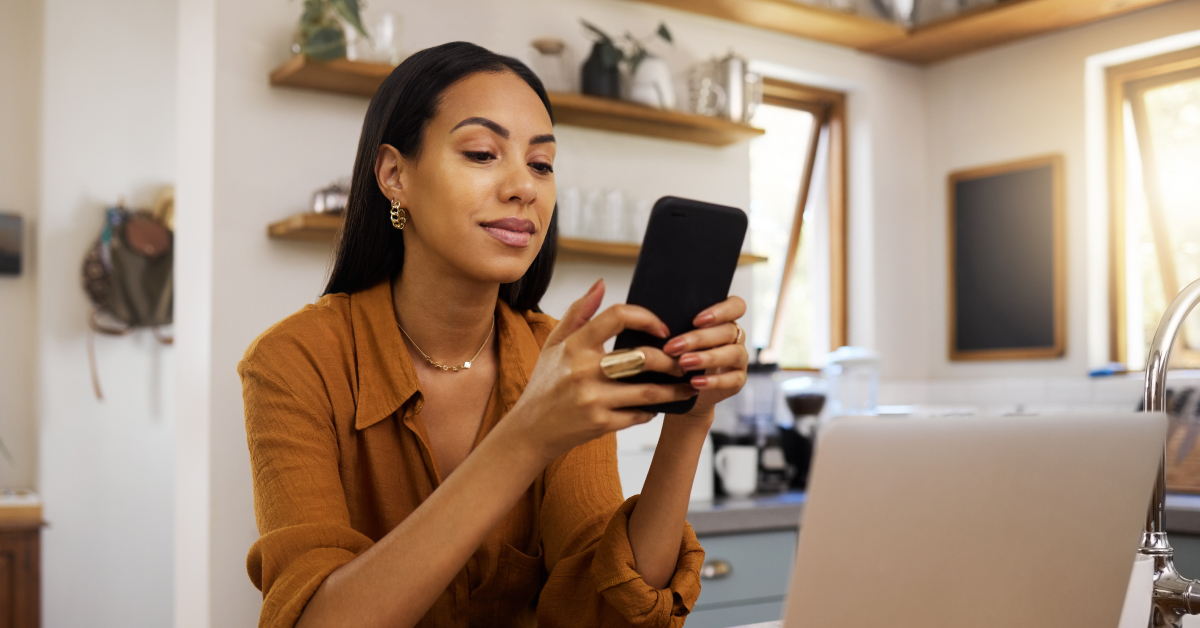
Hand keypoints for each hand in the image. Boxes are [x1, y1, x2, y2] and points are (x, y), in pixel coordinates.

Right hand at [506, 280, 696, 461]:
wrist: (530, 430)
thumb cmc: (545, 384)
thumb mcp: (554, 345)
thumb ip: (578, 313)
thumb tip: (601, 284)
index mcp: (574, 345)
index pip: (617, 317)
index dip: (646, 318)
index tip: (663, 330)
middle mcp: (584, 370)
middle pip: (642, 357)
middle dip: (670, 360)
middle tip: (683, 362)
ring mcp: (593, 399)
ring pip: (648, 391)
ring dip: (673, 389)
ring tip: (687, 387)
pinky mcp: (600, 424)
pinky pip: (638, 415)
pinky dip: (651, 411)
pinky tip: (656, 407)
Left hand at [661, 296, 748, 419]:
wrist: (685, 389)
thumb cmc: (679, 356)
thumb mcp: (678, 338)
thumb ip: (676, 326)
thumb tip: (654, 320)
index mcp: (724, 320)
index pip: (736, 306)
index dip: (720, 311)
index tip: (696, 320)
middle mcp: (735, 337)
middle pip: (727, 331)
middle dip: (698, 338)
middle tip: (673, 347)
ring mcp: (739, 359)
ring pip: (733, 353)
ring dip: (707, 358)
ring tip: (683, 363)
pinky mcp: (738, 380)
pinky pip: (732, 380)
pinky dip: (713, 381)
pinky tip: (694, 382)